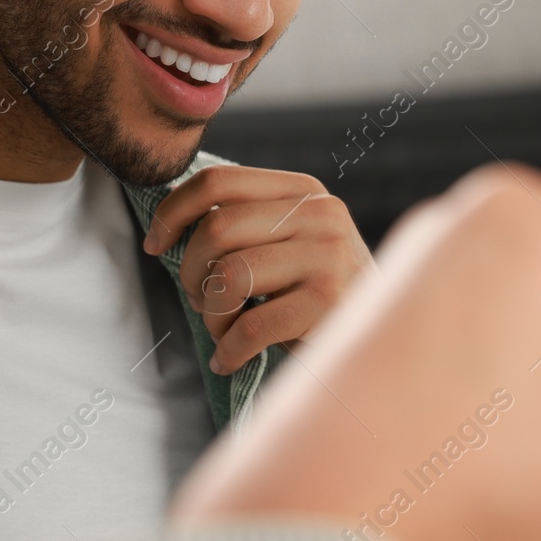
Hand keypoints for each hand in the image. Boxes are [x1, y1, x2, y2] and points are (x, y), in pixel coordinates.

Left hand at [145, 165, 372, 374]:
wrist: (383, 342)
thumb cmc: (317, 297)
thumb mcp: (289, 244)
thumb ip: (248, 224)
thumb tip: (170, 225)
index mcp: (304, 190)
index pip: (218, 181)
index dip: (172, 212)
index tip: (156, 245)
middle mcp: (321, 213)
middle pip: (217, 228)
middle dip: (192, 273)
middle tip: (200, 300)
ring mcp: (328, 254)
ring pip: (228, 277)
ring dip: (212, 315)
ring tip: (224, 332)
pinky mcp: (329, 301)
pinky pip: (250, 326)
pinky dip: (228, 350)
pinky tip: (231, 358)